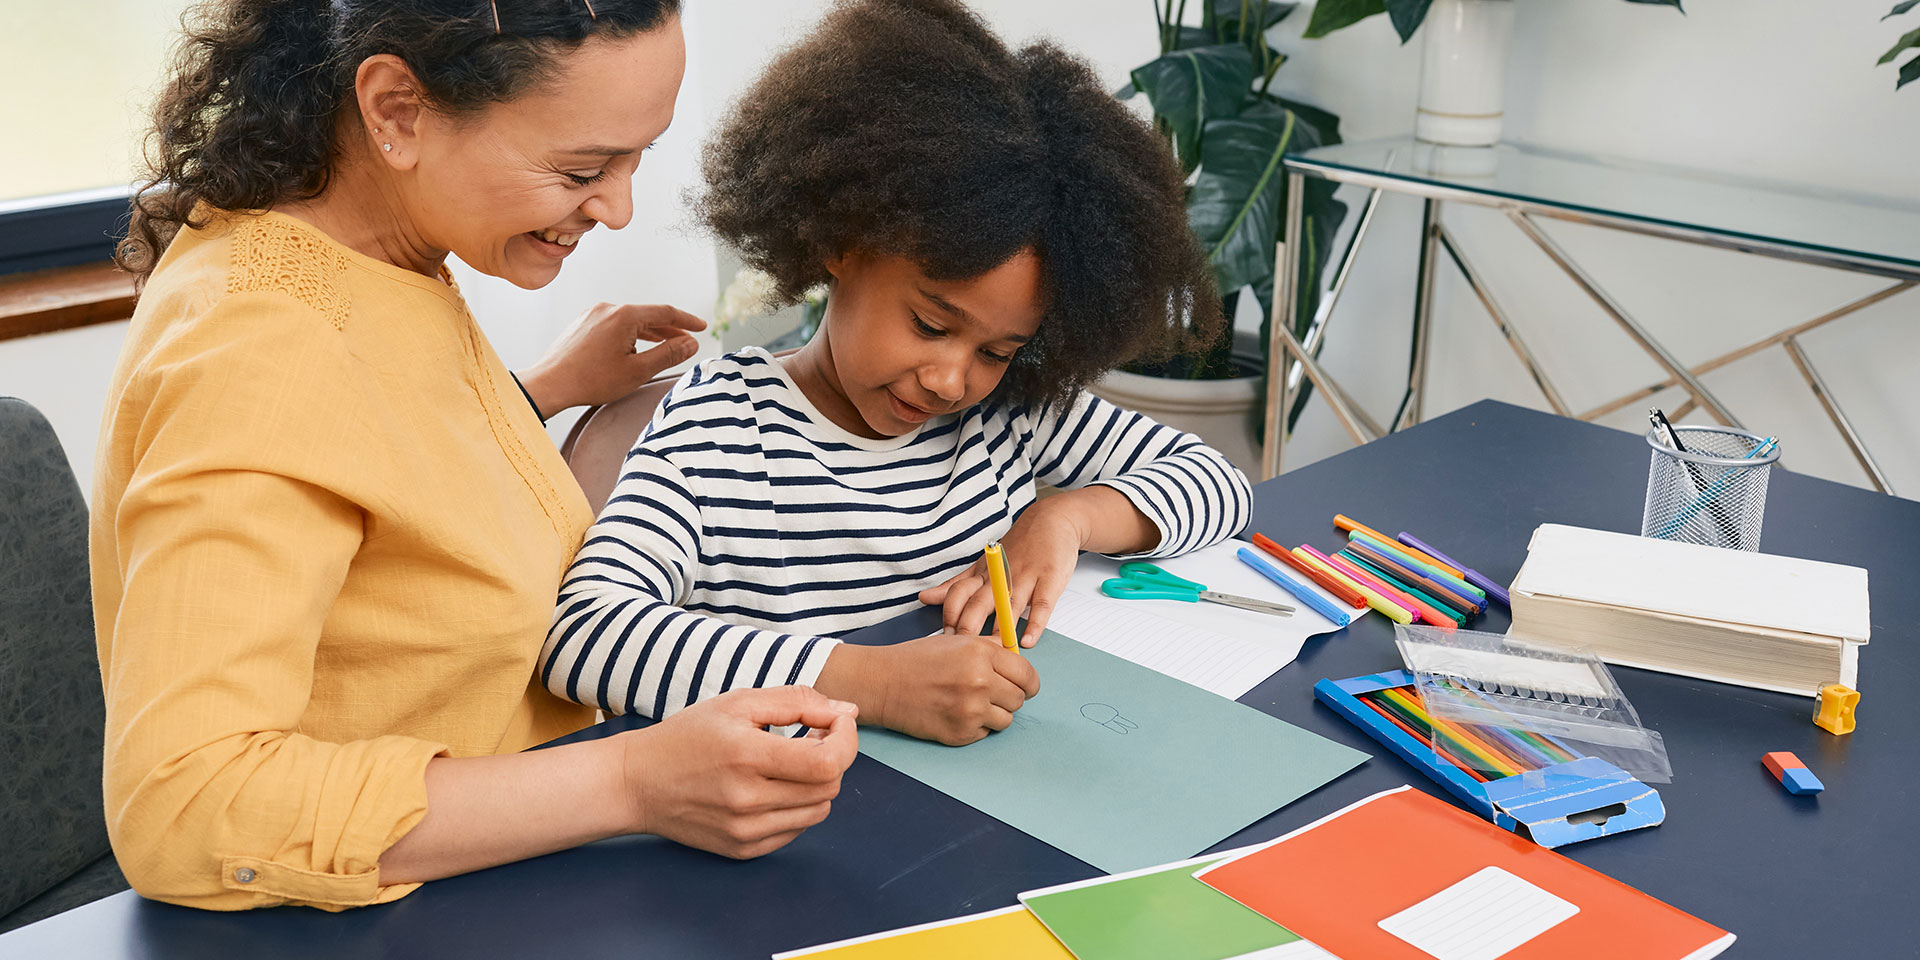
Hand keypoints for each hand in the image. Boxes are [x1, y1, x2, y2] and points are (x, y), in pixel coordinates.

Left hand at [517, 302, 706, 415]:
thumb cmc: (590, 380)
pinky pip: (614, 324)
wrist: (549, 384)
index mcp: (625, 315)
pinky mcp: (583, 324)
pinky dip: (630, 334)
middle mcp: (608, 308)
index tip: (701, 327)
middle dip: (669, 329)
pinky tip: (634, 348)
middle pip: (648, 315)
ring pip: (630, 320)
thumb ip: (668, 354)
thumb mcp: (638, 371)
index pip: (666, 312)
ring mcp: (593, 314)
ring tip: (664, 346)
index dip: (687, 321)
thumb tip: (690, 343)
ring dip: (649, 333)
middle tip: (687, 342)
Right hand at [619, 686, 857, 858]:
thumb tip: (847, 710)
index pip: (827, 762)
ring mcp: (745, 831)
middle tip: (810, 737)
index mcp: (746, 756)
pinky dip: (797, 807)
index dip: (845, 739)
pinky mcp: (743, 850)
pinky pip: (796, 830)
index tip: (836, 722)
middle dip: (832, 757)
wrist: (638, 783)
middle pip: (829, 787)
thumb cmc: (687, 736)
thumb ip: (796, 702)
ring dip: (817, 784)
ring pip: (818, 811)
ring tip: (790, 762)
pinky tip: (773, 787)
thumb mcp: (738, 703)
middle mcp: (747, 800)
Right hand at [813, 636, 1039, 745]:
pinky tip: (955, 713)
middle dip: (1009, 696)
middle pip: (1019, 699)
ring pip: (1006, 720)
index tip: (1024, 686)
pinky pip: (985, 733)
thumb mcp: (957, 641)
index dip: (1028, 682)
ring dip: (994, 713)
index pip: (1027, 675)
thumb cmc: (918, 659)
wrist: (884, 683)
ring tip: (970, 703)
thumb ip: (991, 650)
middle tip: (990, 693)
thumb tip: (1019, 662)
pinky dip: (976, 726)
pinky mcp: (960, 733)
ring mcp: (971, 710)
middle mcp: (979, 682)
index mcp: (981, 654)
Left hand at [918, 496, 1088, 646]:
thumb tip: (924, 598)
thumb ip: (955, 584)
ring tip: (992, 651)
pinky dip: (1035, 624)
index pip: (958, 593)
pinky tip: (1027, 641)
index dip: (949, 615)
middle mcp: (1001, 576)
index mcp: (983, 574)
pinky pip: (1041, 605)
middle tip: (962, 650)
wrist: (1052, 520)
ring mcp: (1026, 577)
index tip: (944, 639)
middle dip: (968, 626)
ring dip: (999, 629)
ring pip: (1009, 605)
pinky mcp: (1049, 579)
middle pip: (979, 602)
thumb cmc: (1017, 548)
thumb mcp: (982, 564)